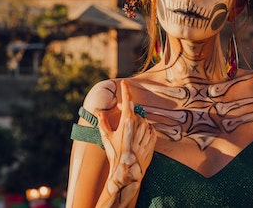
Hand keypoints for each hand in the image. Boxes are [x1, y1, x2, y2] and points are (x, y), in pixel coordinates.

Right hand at [97, 80, 155, 206]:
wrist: (127, 171)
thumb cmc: (115, 153)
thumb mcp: (106, 137)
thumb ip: (103, 122)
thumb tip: (99, 113)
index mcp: (128, 120)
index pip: (127, 100)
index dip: (125, 90)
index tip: (125, 82)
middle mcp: (140, 123)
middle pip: (134, 111)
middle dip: (127, 112)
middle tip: (120, 117)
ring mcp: (148, 130)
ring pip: (142, 120)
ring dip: (135, 122)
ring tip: (127, 134)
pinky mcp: (153, 138)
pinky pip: (149, 129)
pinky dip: (143, 130)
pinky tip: (136, 138)